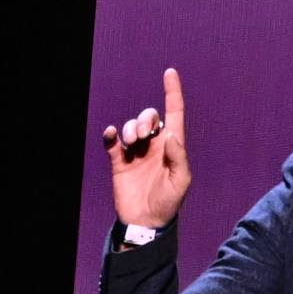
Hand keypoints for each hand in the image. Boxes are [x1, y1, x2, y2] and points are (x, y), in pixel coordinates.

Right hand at [103, 66, 191, 229]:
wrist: (146, 221)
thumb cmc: (169, 202)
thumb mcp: (181, 180)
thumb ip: (178, 157)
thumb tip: (170, 134)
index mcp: (173, 146)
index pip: (174, 114)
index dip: (173, 93)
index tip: (170, 72)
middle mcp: (154, 145)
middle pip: (149, 117)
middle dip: (145, 119)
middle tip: (144, 135)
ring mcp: (136, 152)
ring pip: (131, 126)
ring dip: (131, 128)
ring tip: (133, 143)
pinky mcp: (119, 161)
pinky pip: (111, 142)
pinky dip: (111, 135)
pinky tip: (113, 135)